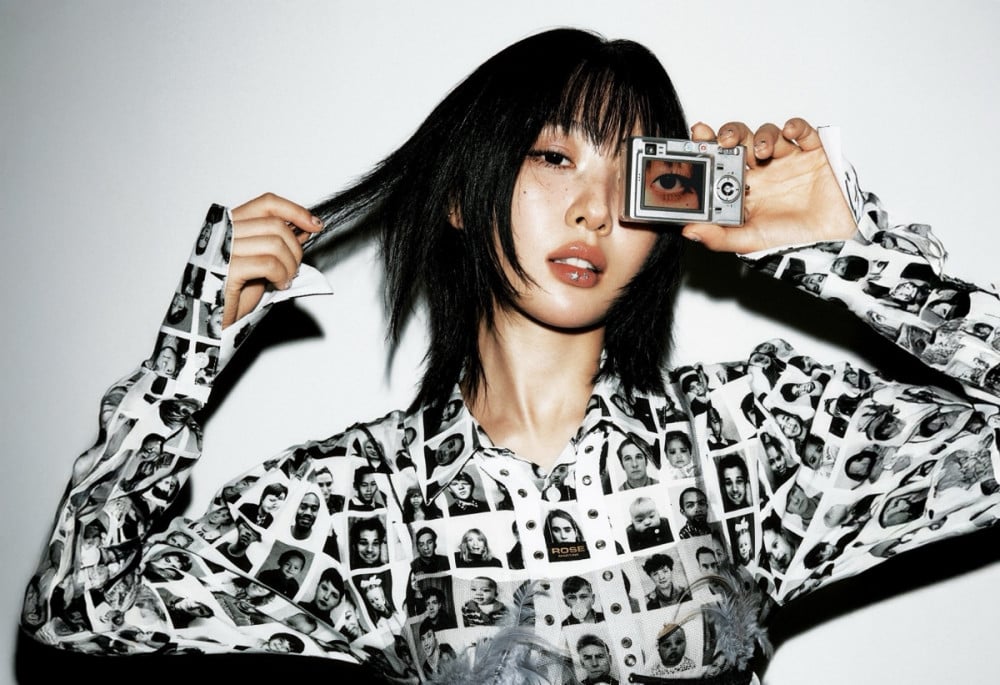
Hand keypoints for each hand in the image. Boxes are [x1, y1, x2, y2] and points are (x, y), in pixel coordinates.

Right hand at [223, 193, 322, 327]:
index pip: (267, 203)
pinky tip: (278, 284)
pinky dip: (281, 275)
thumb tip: (304, 228)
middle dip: (295, 248)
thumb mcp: (259, 261)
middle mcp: (223, 232)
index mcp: (229, 225)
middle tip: (294, 267)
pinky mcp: (227, 269)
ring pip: (275, 243)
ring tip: (285, 278)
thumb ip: (276, 242)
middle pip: (276, 224)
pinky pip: (268, 264)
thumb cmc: (232, 292)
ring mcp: (223, 249)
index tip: (314, 224)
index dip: (295, 211)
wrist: (210, 320)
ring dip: (290, 265)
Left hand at [683, 118, 855, 252]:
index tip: (697, 138)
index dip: (708, 148)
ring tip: (762, 151)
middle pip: (740, 141)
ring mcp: (787, 161)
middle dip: (730, 134)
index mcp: (744, 188)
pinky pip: (804, 133)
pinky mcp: (813, 154)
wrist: (832, 242)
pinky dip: (796, 127)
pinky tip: (789, 133)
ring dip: (762, 136)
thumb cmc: (792, 240)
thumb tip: (689, 231)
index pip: (720, 162)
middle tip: (725, 140)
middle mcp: (763, 172)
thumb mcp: (750, 241)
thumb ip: (720, 236)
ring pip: (769, 134)